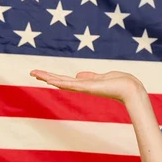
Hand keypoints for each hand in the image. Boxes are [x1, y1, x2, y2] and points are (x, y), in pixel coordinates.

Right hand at [30, 70, 146, 103]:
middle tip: (31, 72)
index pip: (66, 80)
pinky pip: (70, 84)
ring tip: (35, 73)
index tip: (42, 74)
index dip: (54, 77)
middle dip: (46, 76)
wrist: (130, 89)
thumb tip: (78, 75)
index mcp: (86, 84)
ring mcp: (84, 88)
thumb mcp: (102, 77)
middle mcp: (83, 87)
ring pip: (62, 82)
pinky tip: (49, 79)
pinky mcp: (88, 87)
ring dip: (48, 77)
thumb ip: (90, 76)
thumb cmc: (120, 82)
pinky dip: (59, 81)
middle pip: (60, 81)